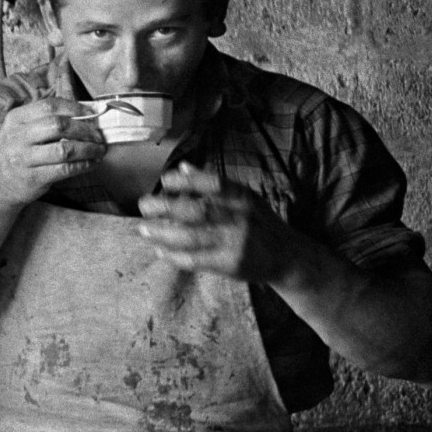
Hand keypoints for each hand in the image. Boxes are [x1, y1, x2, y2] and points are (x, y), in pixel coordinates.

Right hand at [0, 97, 104, 210]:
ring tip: (99, 150)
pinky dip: (83, 165)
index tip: (92, 115)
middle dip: (85, 129)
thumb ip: (44, 120)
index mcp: (15, 119)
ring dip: (88, 149)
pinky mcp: (32, 178)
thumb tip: (85, 113)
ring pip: (64, 149)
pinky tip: (91, 163)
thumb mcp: (20, 131)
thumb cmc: (17, 154)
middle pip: (58, 125)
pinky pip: (64, 169)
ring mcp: (23, 158)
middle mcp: (16, 137)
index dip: (75, 109)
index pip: (49, 105)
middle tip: (99, 136)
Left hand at [136, 162, 296, 282]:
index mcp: (243, 197)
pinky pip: (196, 259)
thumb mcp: (244, 199)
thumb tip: (182, 167)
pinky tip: (160, 250)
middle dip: (165, 207)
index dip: (187, 181)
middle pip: (197, 210)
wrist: (288, 257)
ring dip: (163, 233)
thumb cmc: (259, 223)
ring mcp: (236, 242)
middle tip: (143, 205)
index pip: (213, 184)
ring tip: (144, 229)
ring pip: (192, 237)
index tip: (164, 180)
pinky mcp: (231, 264)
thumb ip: (213, 185)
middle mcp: (241, 217)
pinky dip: (175, 255)